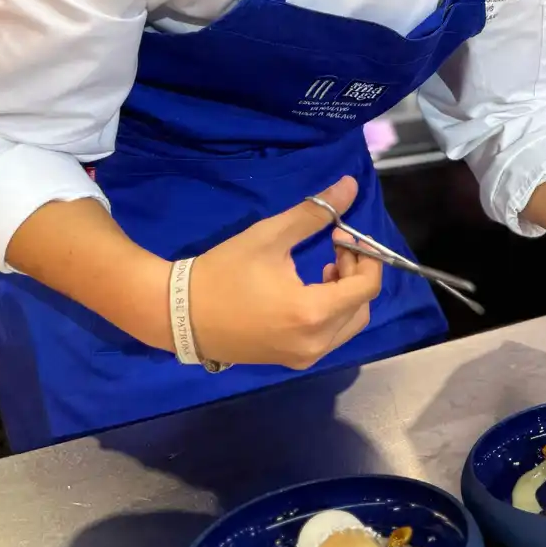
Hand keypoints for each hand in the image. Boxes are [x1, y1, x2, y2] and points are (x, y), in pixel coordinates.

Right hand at [188, 176, 381, 368]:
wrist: (179, 314)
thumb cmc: (223, 272)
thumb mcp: (269, 236)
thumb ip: (315, 213)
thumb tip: (352, 185)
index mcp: (312, 313)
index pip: (367, 287)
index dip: (365, 255)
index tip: (342, 234)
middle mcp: (315, 342)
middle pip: (361, 306)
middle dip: (357, 273)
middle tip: (334, 247)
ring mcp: (304, 357)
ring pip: (349, 324)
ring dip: (346, 294)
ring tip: (324, 266)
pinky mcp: (293, 361)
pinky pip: (329, 336)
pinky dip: (331, 312)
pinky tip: (309, 289)